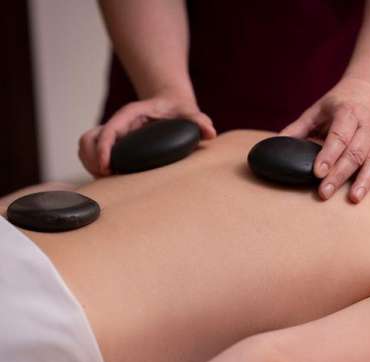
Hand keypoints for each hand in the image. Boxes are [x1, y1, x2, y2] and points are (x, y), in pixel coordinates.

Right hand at [78, 92, 215, 176]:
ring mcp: (115, 132)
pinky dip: (92, 163)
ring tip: (102, 177)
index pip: (110, 129)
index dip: (104, 148)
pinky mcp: (115, 141)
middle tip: (104, 175)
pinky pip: (93, 151)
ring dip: (88, 162)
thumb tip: (209, 132)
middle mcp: (119, 122)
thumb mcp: (191, 112)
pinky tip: (105, 175)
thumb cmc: (180, 109)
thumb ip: (199, 121)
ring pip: (86, 144)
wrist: (171, 102)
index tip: (106, 166)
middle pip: (90, 138)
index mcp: (132, 114)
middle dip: (91, 158)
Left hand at [281, 78, 369, 202]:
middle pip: (354, 153)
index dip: (328, 155)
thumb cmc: (337, 105)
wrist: (369, 91)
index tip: (317, 172)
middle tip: (324, 193)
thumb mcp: (316, 110)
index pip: (338, 137)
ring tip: (353, 198)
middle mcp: (366, 125)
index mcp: (347, 113)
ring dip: (364, 180)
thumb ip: (298, 129)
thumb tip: (275, 144)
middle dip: (339, 175)